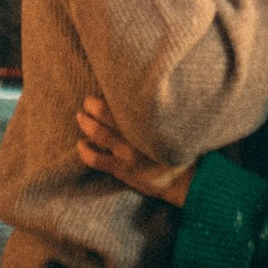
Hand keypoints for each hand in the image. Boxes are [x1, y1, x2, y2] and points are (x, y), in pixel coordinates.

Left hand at [76, 93, 190, 207]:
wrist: (187, 180)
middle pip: (105, 113)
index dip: (111, 92)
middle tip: (87, 101)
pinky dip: (85, 151)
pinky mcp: (122, 169)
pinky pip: (96, 160)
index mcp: (147, 120)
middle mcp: (136, 134)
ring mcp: (127, 153)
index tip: (106, 87)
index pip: (123, 101)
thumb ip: (156, 112)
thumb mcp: (173, 125)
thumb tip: (141, 95)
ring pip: (98, 134)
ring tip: (80, 117)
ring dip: (86, 123)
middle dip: (92, 105)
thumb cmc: (181, 148)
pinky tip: (81, 144)